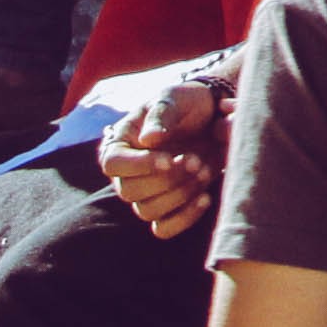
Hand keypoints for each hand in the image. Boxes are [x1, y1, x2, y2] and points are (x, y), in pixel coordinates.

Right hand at [102, 79, 229, 238]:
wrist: (214, 115)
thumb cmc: (187, 103)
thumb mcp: (174, 97)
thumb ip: (161, 115)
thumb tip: (148, 139)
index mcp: (120, 144)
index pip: (112, 164)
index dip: (139, 165)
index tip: (169, 158)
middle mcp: (126, 174)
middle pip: (130, 192)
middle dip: (166, 179)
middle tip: (195, 160)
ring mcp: (145, 193)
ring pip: (147, 210)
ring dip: (179, 194)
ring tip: (203, 170)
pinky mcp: (167, 208)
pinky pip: (164, 228)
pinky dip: (184, 217)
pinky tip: (205, 197)